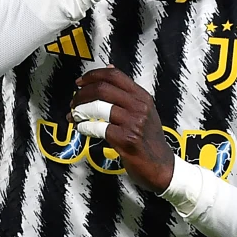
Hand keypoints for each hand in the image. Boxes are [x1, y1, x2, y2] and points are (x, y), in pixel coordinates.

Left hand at [69, 67, 174, 192]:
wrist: (162, 167)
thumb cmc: (149, 140)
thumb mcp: (144, 111)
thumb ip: (127, 92)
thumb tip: (109, 68)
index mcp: (142, 97)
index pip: (114, 76)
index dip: (92, 76)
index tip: (79, 82)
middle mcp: (139, 107)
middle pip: (103, 89)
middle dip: (82, 94)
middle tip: (74, 102)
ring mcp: (134, 123)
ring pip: (98, 107)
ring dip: (80, 111)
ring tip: (74, 116)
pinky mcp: (126, 139)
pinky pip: (98, 128)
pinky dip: (84, 127)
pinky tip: (81, 128)